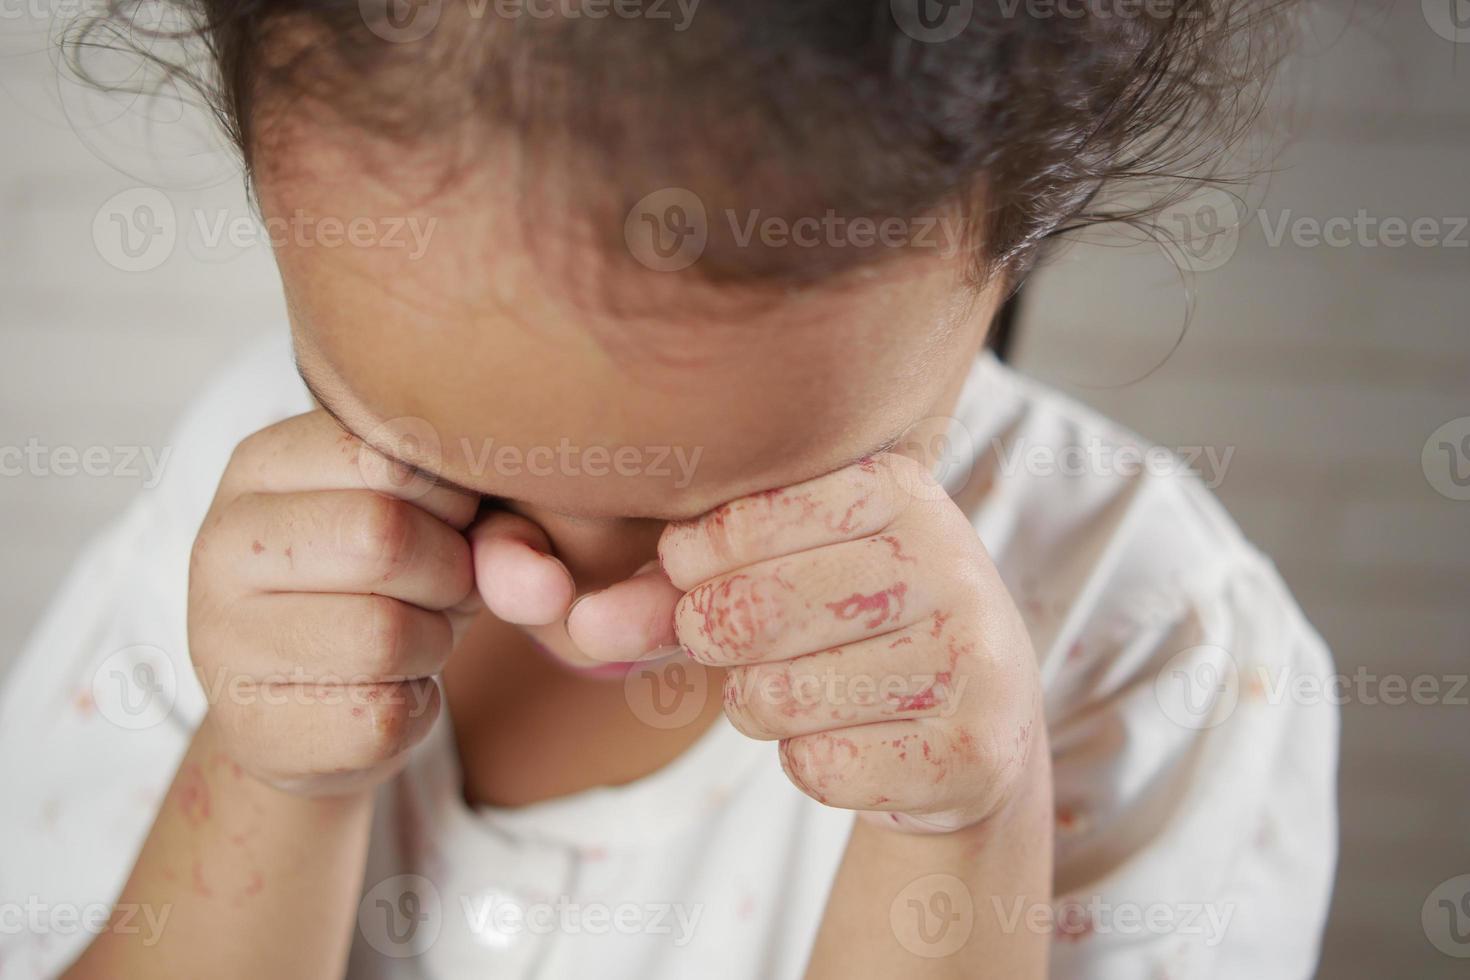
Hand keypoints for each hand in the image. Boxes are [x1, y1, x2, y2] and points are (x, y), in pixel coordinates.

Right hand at [188, 410, 484, 796]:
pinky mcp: (253, 730)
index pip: (386, 452)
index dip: (453, 497)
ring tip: (409, 638)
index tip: (452, 519)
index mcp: (262, 465)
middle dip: (448, 572)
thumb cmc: (386, 587)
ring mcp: (222, 641)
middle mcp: (220, 543)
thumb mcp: (437, 524)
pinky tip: (384, 693)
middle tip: (438, 588)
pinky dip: (415, 709)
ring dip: (433, 644)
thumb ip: (494, 521)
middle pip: (384, 537)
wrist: (309, 707)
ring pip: (386, 635)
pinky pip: (384, 718)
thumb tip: (548, 584)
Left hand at [659, 454, 1042, 832]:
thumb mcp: (771, 579)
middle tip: (737, 646)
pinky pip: (819, 767)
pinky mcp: (973, 749)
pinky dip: (809, 763)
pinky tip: (854, 736)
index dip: (690, 571)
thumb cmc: (847, 625)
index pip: (734, 528)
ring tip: (807, 688)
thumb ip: (673, 590)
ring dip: (760, 707)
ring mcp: (973, 656)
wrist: (979, 718)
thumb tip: (580, 626)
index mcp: (898, 488)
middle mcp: (950, 559)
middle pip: (748, 615)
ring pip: (778, 698)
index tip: (704, 581)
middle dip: (714, 643)